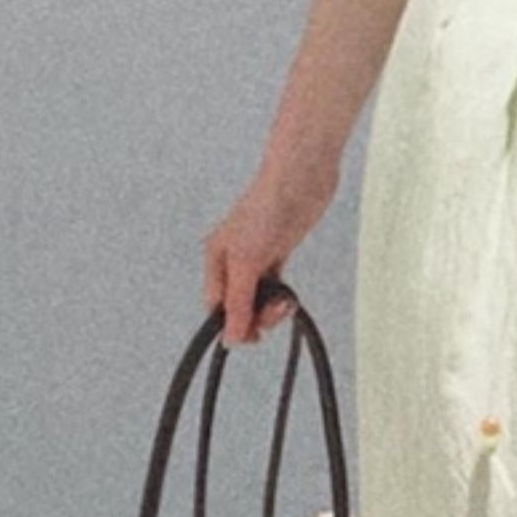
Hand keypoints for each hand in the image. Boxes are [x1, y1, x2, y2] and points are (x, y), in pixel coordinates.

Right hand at [203, 153, 340, 345]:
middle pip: (238, 305)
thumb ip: (239, 302)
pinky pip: (276, 287)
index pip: (216, 306)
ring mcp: (257, 255)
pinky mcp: (279, 251)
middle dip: (256, 316)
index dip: (233, 324)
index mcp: (215, 258)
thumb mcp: (247, 262)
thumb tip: (231, 338)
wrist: (300, 178)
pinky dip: (283, 296)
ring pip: (258, 298)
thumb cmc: (267, 208)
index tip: (253, 335)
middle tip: (276, 311)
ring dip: (273, 308)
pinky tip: (290, 296)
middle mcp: (232, 258)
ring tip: (287, 302)